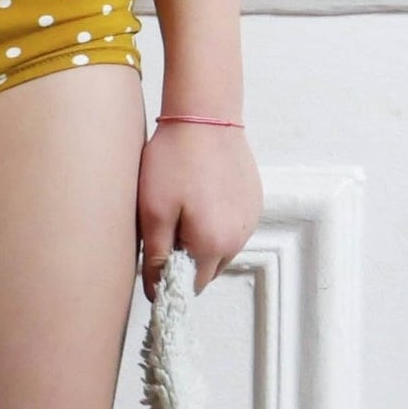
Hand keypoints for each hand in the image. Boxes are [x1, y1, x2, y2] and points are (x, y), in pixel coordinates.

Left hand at [136, 120, 263, 299]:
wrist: (204, 115)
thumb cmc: (174, 162)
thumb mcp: (154, 213)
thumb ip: (155, 258)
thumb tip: (154, 292)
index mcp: (214, 246)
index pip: (191, 286)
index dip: (170, 278)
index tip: (156, 257)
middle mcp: (239, 239)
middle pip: (207, 269)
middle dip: (186, 258)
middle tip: (167, 226)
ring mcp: (250, 220)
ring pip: (220, 249)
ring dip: (201, 240)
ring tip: (184, 207)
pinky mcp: (253, 202)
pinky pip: (232, 227)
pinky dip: (216, 222)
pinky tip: (200, 196)